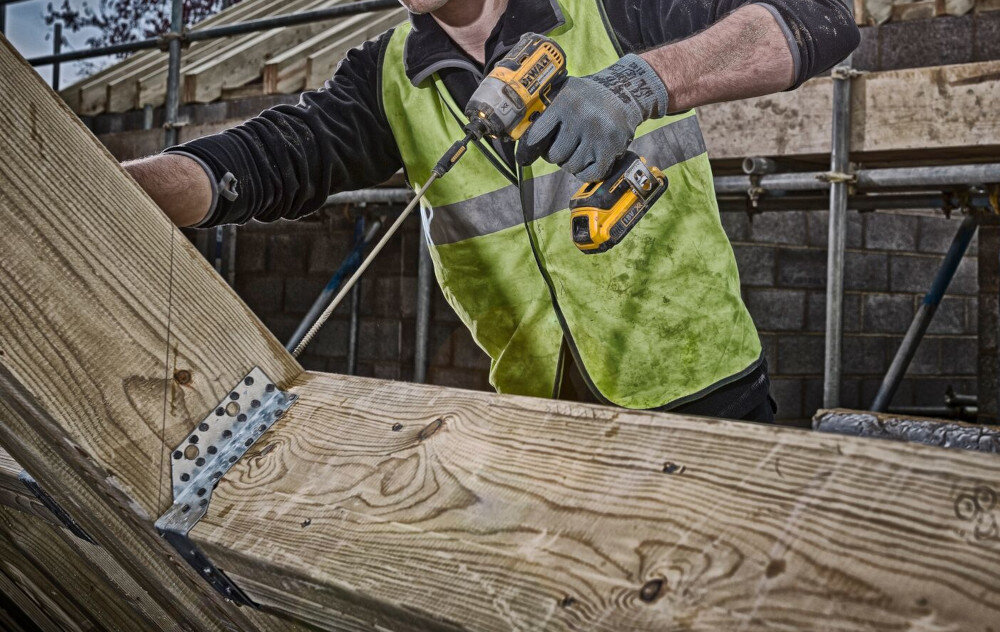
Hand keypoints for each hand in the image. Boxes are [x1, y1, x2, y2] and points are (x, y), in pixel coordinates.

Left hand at [515, 54, 667, 182]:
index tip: (524, 158)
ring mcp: (598, 134)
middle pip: (554, 156)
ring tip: (579, 149)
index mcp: (565, 102)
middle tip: (563, 146)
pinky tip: (588, 159)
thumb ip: (544, 110)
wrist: (624, 91)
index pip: (536, 136)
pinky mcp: (611, 149)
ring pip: (571, 166)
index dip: (528, 151)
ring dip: (572, 163)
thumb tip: (518, 137)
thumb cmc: (586, 96)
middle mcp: (581, 118)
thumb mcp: (564, 92)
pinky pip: (589, 174)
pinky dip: (586, 172)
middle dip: (556, 155)